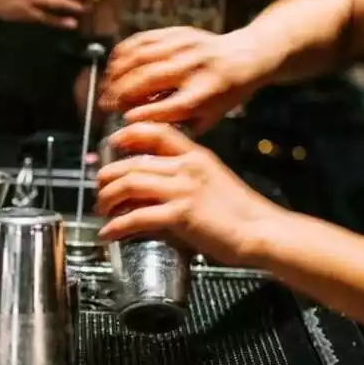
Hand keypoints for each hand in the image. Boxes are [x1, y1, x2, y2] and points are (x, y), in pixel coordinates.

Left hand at [95, 122, 280, 265]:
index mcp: (196, 156)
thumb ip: (185, 178)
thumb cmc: (243, 212)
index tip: (114, 142)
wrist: (263, 231)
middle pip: (132, 163)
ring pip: (128, 185)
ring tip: (101, 210)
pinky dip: (117, 226)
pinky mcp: (180, 214)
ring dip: (107, 199)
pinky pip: (136, 217)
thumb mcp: (214, 181)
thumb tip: (155, 189)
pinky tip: (109, 232)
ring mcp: (182, 190)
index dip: (129, 134)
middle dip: (108, 177)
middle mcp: (186, 168)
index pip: (156, 132)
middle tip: (100, 188)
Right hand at [100, 27, 270, 133]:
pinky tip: (114, 67)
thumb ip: (177, 126)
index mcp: (205, 94)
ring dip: (116, 74)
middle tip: (105, 104)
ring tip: (105, 87)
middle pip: (148, 79)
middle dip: (120, 93)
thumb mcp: (209, 118)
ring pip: (139, 57)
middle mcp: (194, 67)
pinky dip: (122, 54)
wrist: (245, 56)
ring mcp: (184, 46)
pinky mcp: (176, 32)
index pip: (168, 106)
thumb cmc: (224, 94)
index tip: (124, 120)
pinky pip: (141, 40)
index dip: (143, 114)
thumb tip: (141, 131)